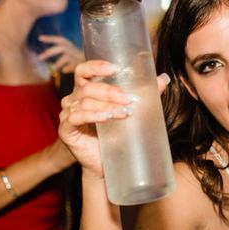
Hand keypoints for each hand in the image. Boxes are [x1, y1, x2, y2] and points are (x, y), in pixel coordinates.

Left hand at [37, 34, 84, 73]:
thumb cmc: (77, 58)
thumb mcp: (69, 52)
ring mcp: (76, 57)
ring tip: (52, 69)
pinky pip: (70, 67)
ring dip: (57, 64)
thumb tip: (41, 57)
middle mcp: (73, 49)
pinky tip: (64, 71)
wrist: (93, 63)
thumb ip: (59, 52)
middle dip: (48, 52)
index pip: (59, 40)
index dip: (50, 38)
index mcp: (69, 45)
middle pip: (60, 48)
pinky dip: (65, 69)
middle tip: (39, 58)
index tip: (39, 38)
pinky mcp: (79, 64)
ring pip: (65, 58)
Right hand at [58, 60, 170, 179]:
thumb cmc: (117, 133)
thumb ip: (146, 94)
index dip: (96, 66)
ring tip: (124, 112)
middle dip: (110, 91)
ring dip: (106, 105)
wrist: (107, 163)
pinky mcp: (65, 129)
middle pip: (87, 87)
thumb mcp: (132, 109)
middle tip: (128, 98)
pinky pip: (76, 117)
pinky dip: (92, 116)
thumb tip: (163, 79)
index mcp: (85, 89)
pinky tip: (106, 118)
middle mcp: (73, 99)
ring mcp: (68, 114)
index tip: (115, 68)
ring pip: (84, 102)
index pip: (84, 70)